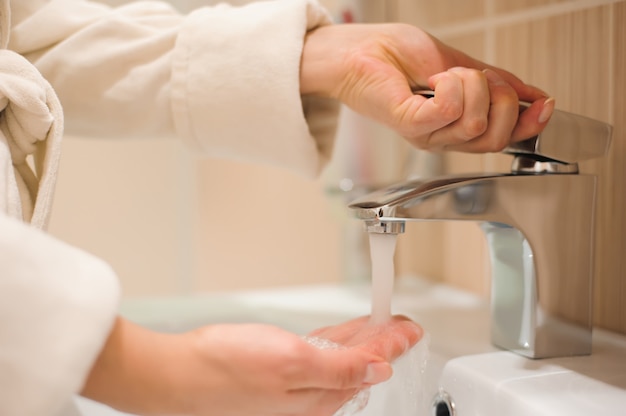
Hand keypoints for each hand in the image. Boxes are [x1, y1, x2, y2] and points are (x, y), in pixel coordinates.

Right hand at [81, 315, 420, 415]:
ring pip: (339, 358)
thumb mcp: (294, 364)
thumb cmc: (227, 370)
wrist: (179, 373)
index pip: (369, 368)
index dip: (392, 345)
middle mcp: (310, 396)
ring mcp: (292, 384)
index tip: (410, 328)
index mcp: (320, 398)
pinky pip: (316, 355)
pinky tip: (341, 335)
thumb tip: (379, 371)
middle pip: (358, 364)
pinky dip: (335, 342)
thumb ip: (340, 369)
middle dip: (383, 343)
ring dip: (362, 341)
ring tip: (381, 326)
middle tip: (402, 325)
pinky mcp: (275, 372)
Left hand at [300, 23, 554, 151]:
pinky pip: (449, 111)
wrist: (356, 48)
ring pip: (476, 123)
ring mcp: (425, 133)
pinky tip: (436, 79)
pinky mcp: (409, 122)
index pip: (502, 140)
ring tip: (446, 74)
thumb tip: (532, 94)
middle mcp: (441, 137)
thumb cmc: (395, 55)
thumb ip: (493, 82)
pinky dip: (452, 87)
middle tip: (476, 76)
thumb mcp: (458, 65)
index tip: (545, 104)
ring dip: (472, 86)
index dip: (528, 123)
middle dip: (501, 98)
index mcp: (455, 126)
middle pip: (495, 137)